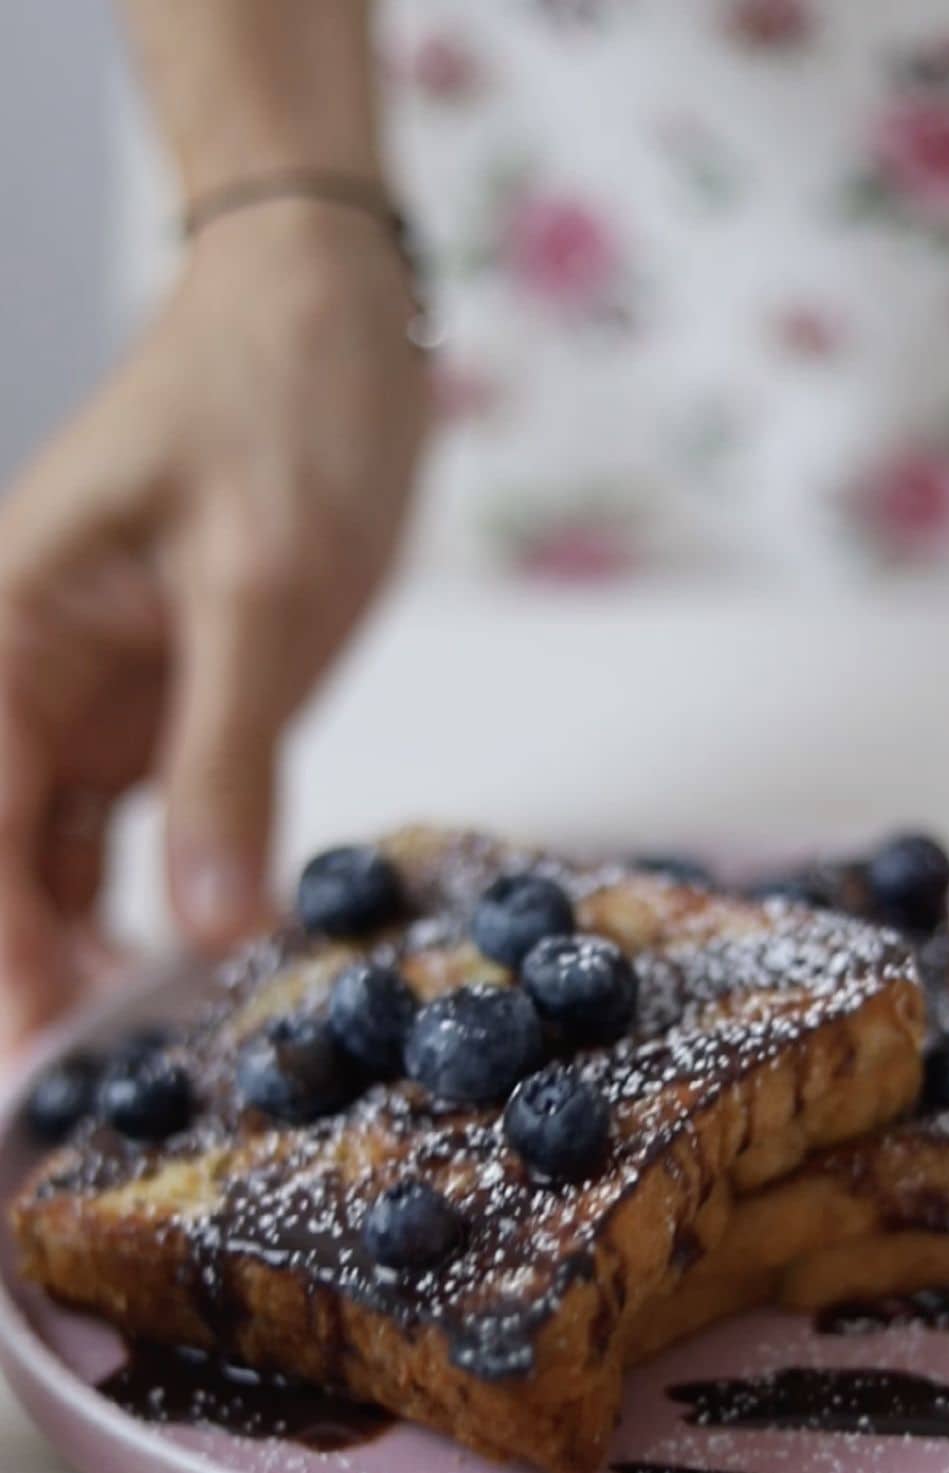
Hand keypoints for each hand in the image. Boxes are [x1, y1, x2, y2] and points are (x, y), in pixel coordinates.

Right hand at [0, 202, 429, 1050]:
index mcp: (6, 629)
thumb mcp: (264, 590)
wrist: (327, 314)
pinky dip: (149, 906)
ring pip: (52, 859)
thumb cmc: (282, 410)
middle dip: (31, 968)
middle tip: (84, 1094)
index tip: (33, 1055)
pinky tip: (177, 974)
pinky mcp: (156, 716)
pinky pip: (128, 835)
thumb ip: (230, 763)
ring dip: (81, 952)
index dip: (0, 944)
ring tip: (136, 1056)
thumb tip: (206, 929)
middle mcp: (24, 675)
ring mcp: (86, 700)